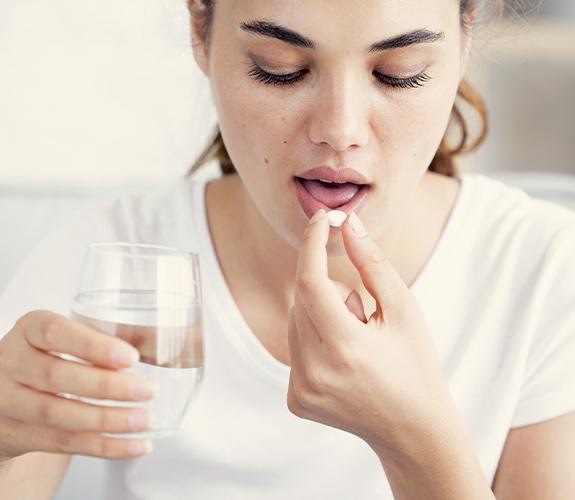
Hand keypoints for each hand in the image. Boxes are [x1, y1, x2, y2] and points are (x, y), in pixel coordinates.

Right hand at [0, 310, 156, 460]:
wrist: (5, 394)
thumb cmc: (52, 356)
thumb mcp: (68, 338)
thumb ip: (105, 338)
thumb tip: (162, 343)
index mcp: (30, 329)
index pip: (55, 332)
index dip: (93, 346)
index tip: (130, 357)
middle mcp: (11, 362)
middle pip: (57, 376)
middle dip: (108, 386)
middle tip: (149, 390)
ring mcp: (7, 402)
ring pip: (58, 415)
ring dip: (109, 420)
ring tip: (145, 420)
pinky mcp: (15, 435)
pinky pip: (62, 443)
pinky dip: (104, 446)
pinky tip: (136, 445)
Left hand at [287, 209, 454, 458]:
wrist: (412, 430)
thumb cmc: (416, 365)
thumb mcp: (405, 310)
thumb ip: (373, 264)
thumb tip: (347, 225)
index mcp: (345, 349)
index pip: (310, 281)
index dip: (312, 244)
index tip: (321, 219)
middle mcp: (315, 372)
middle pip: (302, 299)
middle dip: (329, 290)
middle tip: (364, 316)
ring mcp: (301, 390)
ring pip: (295, 321)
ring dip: (321, 316)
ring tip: (357, 342)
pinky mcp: (295, 399)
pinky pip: (294, 347)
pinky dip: (315, 340)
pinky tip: (344, 362)